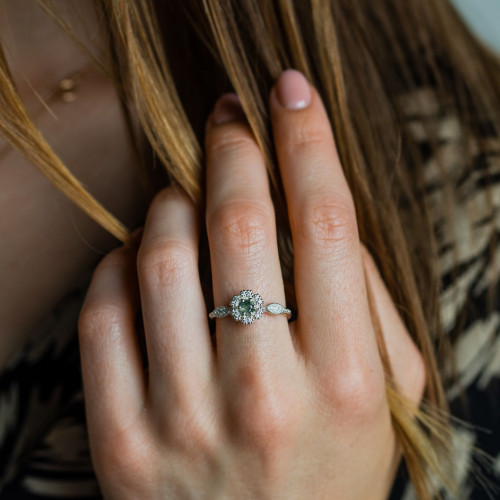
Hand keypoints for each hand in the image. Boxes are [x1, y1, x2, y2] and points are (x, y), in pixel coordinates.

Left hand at [78, 70, 425, 498]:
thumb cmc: (332, 470)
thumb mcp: (388, 398)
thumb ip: (370, 304)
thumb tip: (319, 213)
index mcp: (343, 382)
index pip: (327, 224)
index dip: (307, 142)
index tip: (292, 92)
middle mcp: (263, 398)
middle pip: (240, 224)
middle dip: (232, 147)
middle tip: (230, 117)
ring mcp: (183, 423)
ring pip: (160, 258)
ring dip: (171, 203)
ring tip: (185, 198)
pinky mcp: (121, 444)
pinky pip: (104, 315)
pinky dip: (117, 266)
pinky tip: (140, 262)